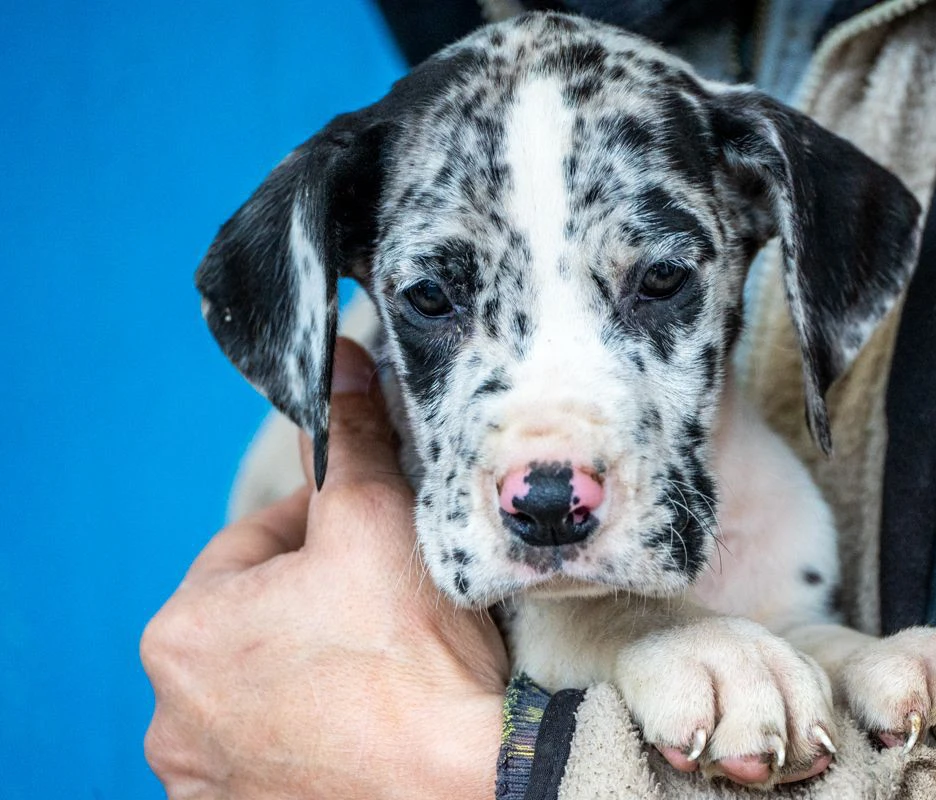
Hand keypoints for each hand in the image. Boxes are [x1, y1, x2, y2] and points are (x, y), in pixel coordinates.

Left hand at [142, 338, 507, 798]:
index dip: (322, 528)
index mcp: (181, 631)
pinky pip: (280, 749)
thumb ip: (348, 435)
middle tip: (386, 600)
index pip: (254, 545)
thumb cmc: (415, 656)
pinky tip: (369, 718)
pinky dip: (315, 729)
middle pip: (259, 620)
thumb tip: (337, 359)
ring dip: (313, 665)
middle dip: (316, 599)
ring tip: (384, 661)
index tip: (373, 538)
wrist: (468, 783)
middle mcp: (173, 716)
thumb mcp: (376, 517)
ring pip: (269, 686)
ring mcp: (208, 780)